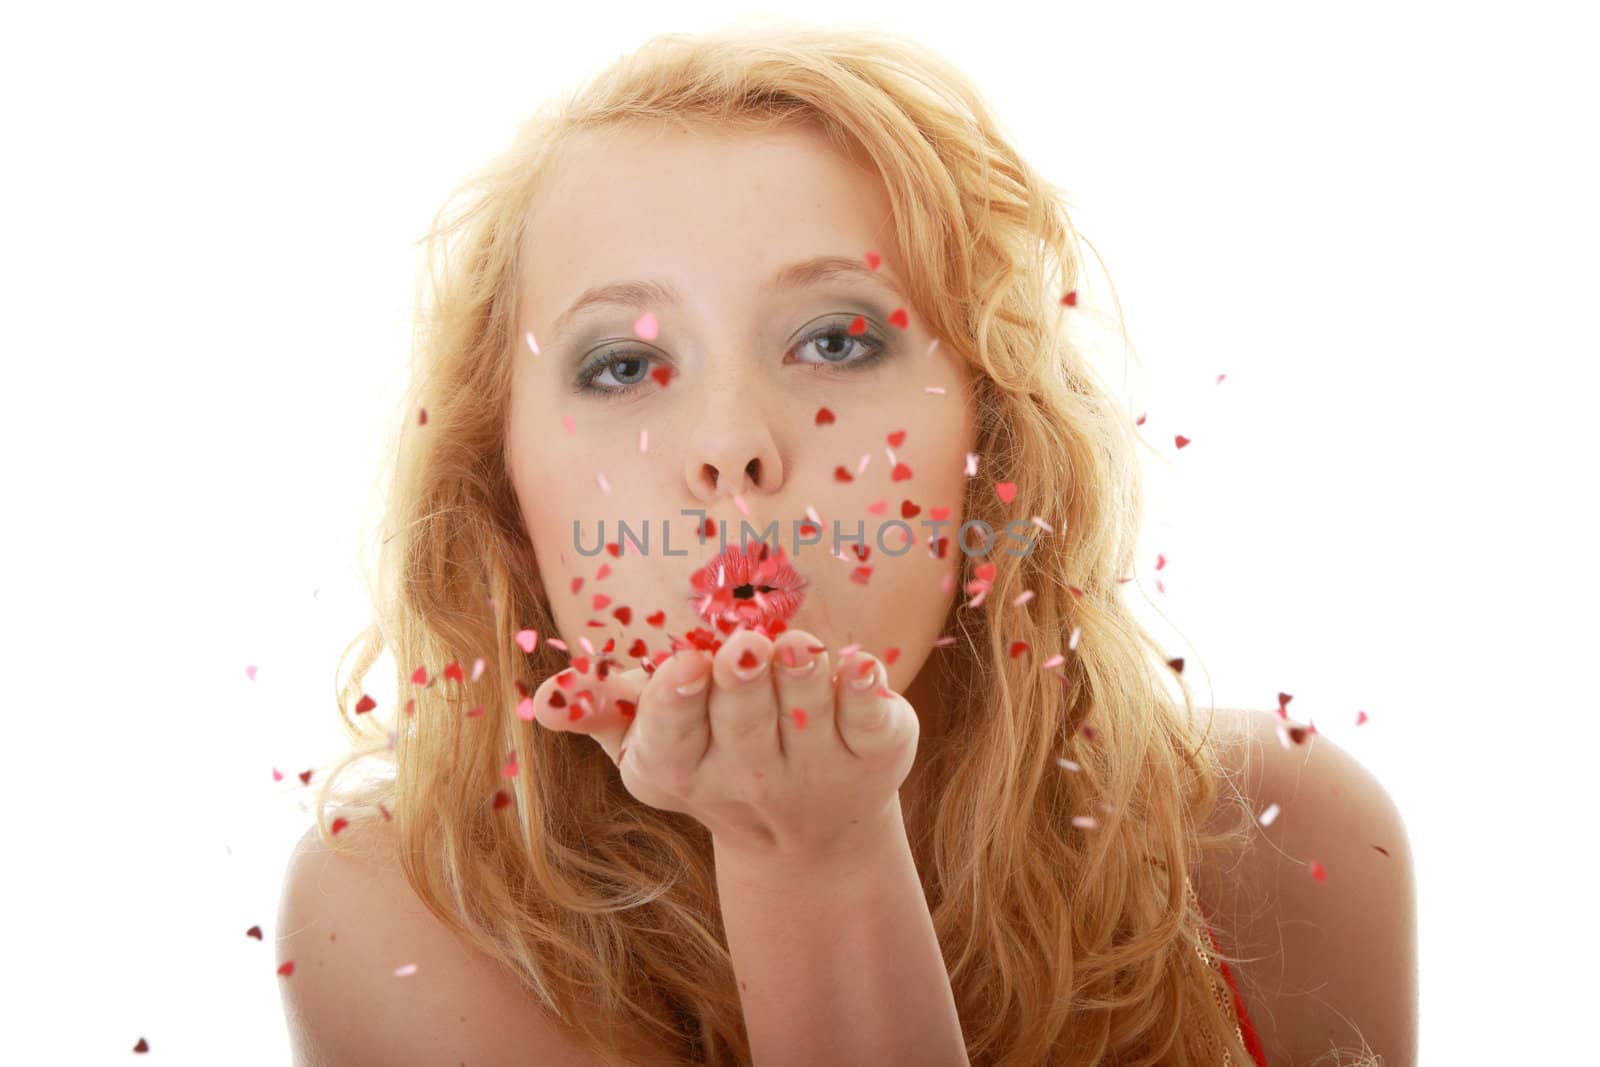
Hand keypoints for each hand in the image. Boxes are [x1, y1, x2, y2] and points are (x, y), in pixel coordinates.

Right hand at [529, 626, 919, 868]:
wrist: (807, 837)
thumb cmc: (713, 756)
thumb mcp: (650, 745)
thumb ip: (601, 713)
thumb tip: (546, 697)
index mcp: (682, 767)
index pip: (671, 735)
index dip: (677, 700)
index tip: (685, 665)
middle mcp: (750, 776)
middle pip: (743, 719)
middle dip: (742, 681)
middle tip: (744, 648)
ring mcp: (816, 769)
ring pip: (808, 711)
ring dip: (804, 675)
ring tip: (799, 646)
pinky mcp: (874, 754)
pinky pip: (869, 720)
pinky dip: (868, 692)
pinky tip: (863, 668)